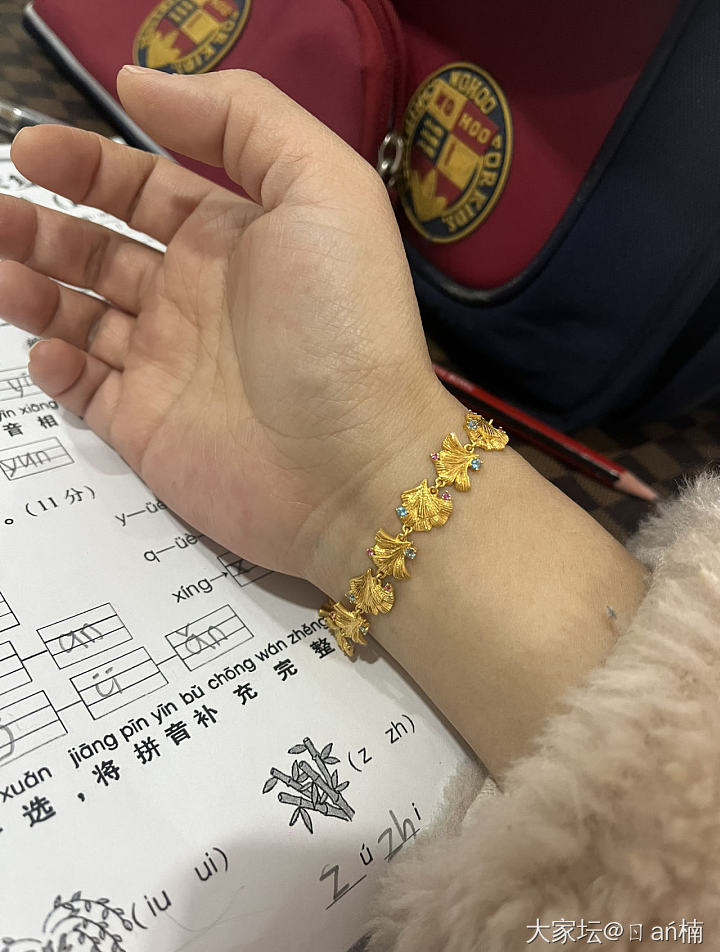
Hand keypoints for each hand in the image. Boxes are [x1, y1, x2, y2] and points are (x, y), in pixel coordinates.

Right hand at [0, 68, 459, 584]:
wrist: (356, 466)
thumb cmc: (344, 324)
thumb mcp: (324, 188)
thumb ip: (242, 119)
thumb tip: (141, 83)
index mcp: (235, 238)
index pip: (146, 189)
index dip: (88, 165)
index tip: (31, 151)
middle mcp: (196, 297)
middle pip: (99, 249)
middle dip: (43, 224)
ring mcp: (168, 365)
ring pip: (77, 314)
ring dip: (30, 287)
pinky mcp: (147, 427)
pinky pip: (83, 391)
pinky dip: (57, 367)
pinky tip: (54, 349)